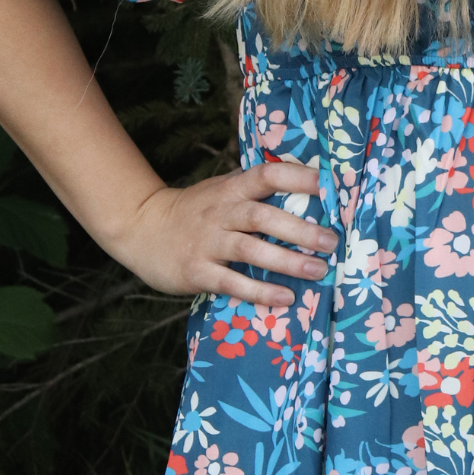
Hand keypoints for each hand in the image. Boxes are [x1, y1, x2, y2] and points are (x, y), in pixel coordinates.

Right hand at [114, 158, 333, 307]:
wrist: (141, 229)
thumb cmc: (196, 212)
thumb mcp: (222, 191)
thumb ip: (256, 191)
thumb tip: (310, 189)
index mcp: (231, 189)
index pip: (266, 175)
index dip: (297, 178)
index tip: (329, 186)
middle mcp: (220, 212)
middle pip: (262, 217)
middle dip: (299, 229)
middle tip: (332, 241)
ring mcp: (207, 242)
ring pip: (250, 250)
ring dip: (286, 261)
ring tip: (318, 271)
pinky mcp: (196, 270)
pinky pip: (231, 282)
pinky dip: (258, 291)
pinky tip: (284, 299)